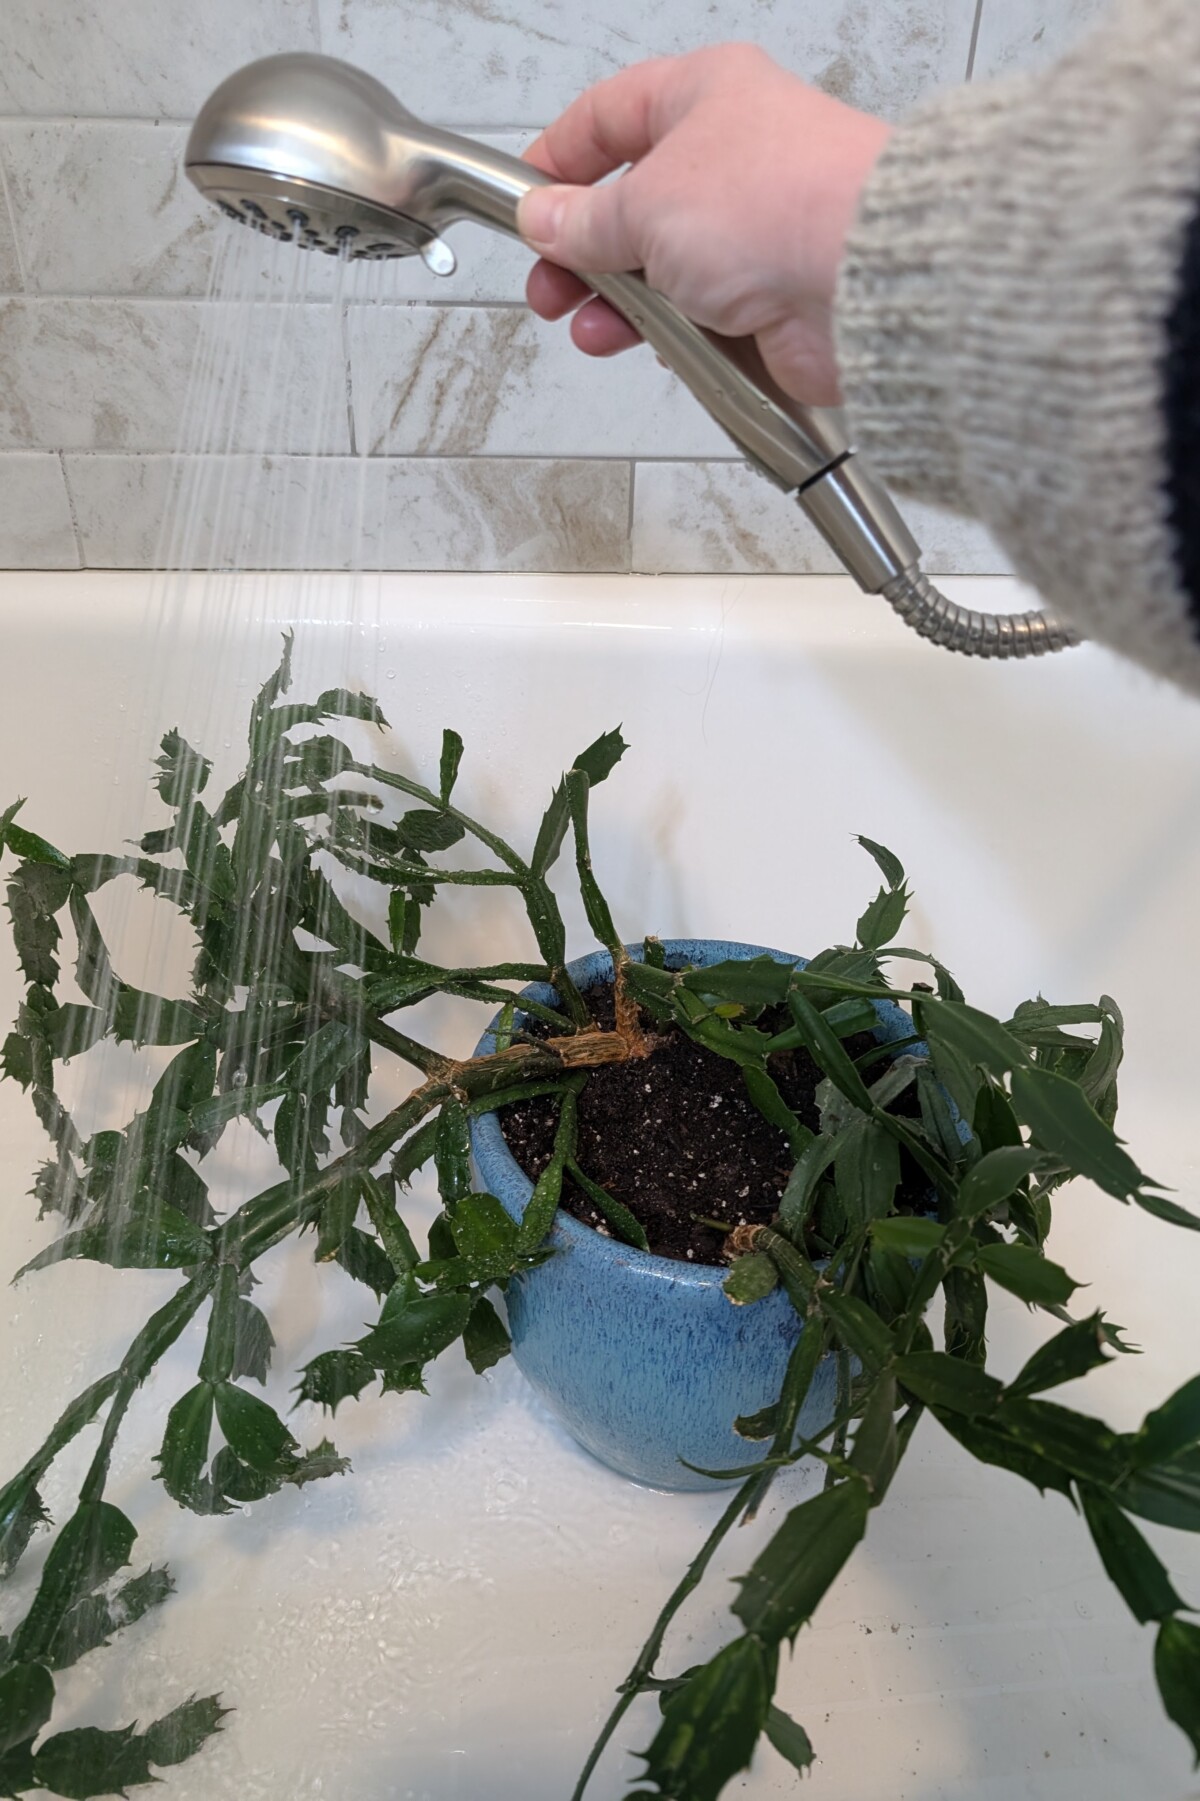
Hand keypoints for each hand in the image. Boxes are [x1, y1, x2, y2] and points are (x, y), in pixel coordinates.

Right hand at [517, 43, 890, 407]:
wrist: (864, 279)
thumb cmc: (780, 204)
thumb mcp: (644, 205)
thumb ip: (584, 221)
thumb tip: (545, 220)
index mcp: (706, 95)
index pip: (609, 116)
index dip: (558, 161)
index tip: (521, 204)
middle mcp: (736, 155)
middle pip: (634, 202)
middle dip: (584, 252)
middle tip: (551, 287)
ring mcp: (756, 229)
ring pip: (666, 267)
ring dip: (622, 303)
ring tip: (596, 329)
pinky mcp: (774, 295)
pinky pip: (704, 315)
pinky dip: (674, 333)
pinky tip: (655, 344)